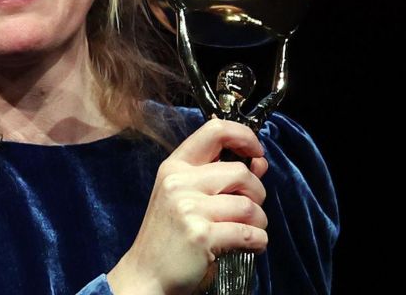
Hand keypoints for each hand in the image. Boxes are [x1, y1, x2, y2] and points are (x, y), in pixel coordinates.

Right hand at [106, 118, 268, 294]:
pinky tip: (250, 246)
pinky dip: (258, 242)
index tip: (256, 152)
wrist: (146, 275)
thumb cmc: (169, 237)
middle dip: (257, 194)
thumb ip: (220, 177)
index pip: (215, 130)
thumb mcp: (186, 198)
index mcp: (174, 167)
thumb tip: (259, 162)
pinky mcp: (201, 235)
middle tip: (248, 210)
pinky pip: (249, 233)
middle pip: (241, 172)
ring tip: (248, 232)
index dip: (244, 136)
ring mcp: (188, 208)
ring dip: (259, 223)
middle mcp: (179, 182)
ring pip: (249, 205)